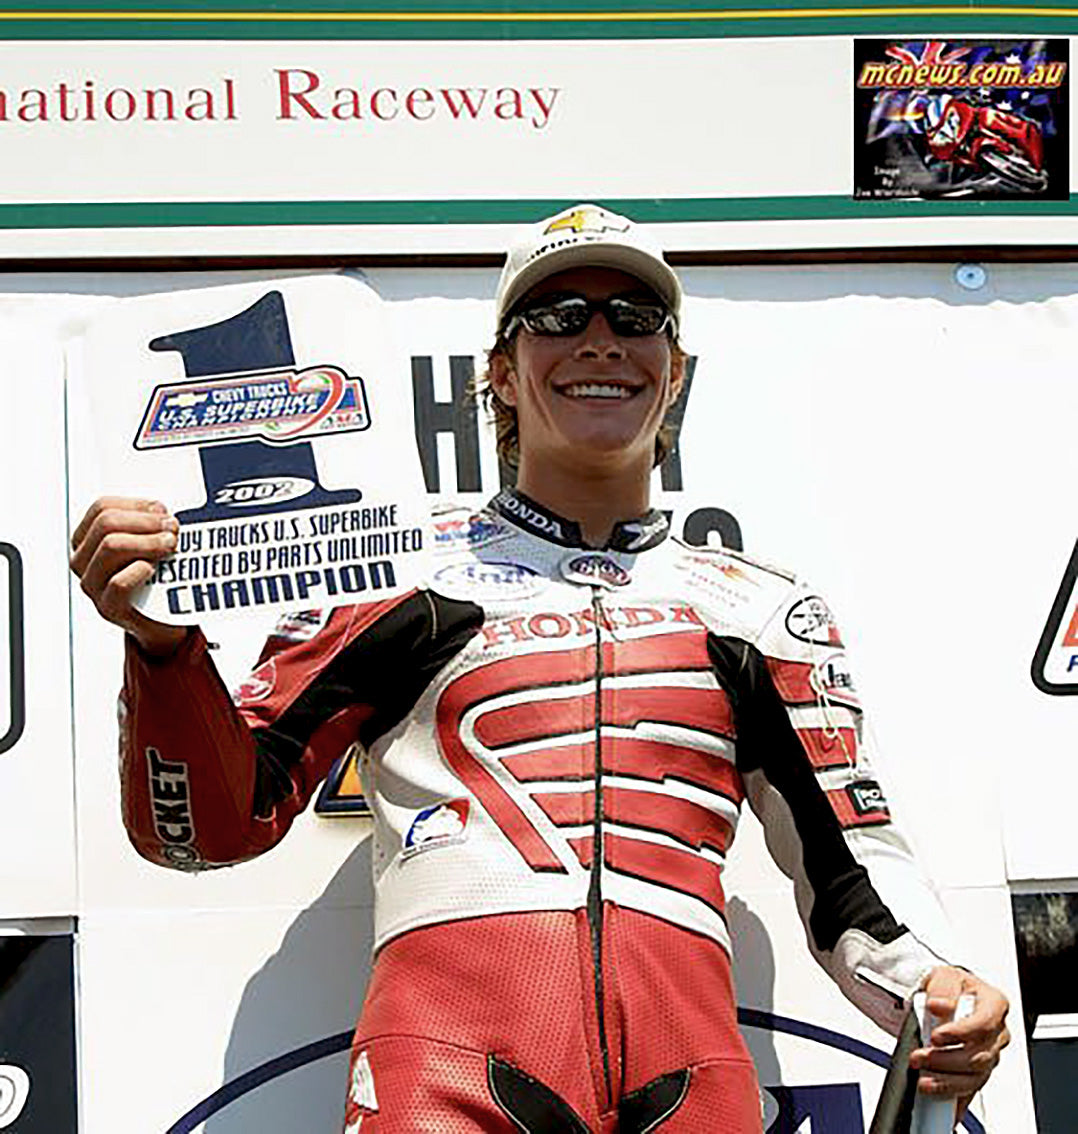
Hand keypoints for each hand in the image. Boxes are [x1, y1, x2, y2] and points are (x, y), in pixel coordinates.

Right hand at [70, 496, 188, 656]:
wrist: (161, 621)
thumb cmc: (155, 578)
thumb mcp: (149, 545)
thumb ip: (150, 525)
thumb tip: (162, 511)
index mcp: (87, 539)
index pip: (102, 507)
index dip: (136, 505)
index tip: (163, 511)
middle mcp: (83, 561)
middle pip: (107, 524)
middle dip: (146, 522)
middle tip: (173, 528)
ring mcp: (92, 585)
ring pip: (111, 546)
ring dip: (147, 541)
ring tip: (171, 544)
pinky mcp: (108, 608)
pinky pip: (119, 582)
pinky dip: (140, 570)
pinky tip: (154, 568)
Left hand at [909, 965, 1009, 1118]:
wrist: (941, 999)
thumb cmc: (948, 986)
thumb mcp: (944, 976)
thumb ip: (943, 989)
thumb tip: (939, 1005)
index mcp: (994, 1005)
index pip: (984, 1023)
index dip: (960, 1033)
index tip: (936, 1036)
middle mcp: (997, 1033)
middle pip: (979, 1056)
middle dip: (946, 1060)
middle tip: (919, 1057)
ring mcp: (990, 1055)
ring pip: (975, 1077)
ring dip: (947, 1081)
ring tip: (923, 1079)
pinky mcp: (978, 1072)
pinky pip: (970, 1089)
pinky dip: (953, 1095)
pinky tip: (937, 1094)